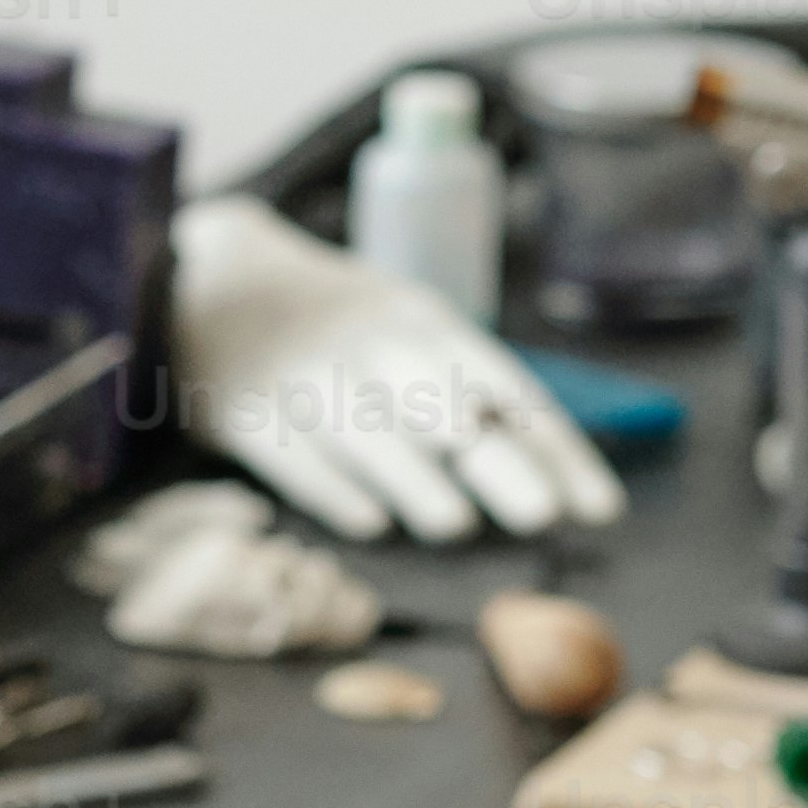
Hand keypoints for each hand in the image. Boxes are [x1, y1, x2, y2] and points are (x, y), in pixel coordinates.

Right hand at [168, 195, 613, 545]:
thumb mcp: (405, 330)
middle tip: (540, 516)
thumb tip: (550, 472)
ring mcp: (306, 377)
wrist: (208, 281)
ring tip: (455, 525)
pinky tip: (368, 524)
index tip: (599, 508)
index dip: (555, 449)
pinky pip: (294, 452)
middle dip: (493, 461)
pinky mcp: (248, 411)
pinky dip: (331, 487)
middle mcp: (371, 345)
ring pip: (367, 430)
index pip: (507, 388)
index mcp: (424, 322)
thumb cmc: (336, 328)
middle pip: (442, 407)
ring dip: (412, 477)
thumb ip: (468, 392)